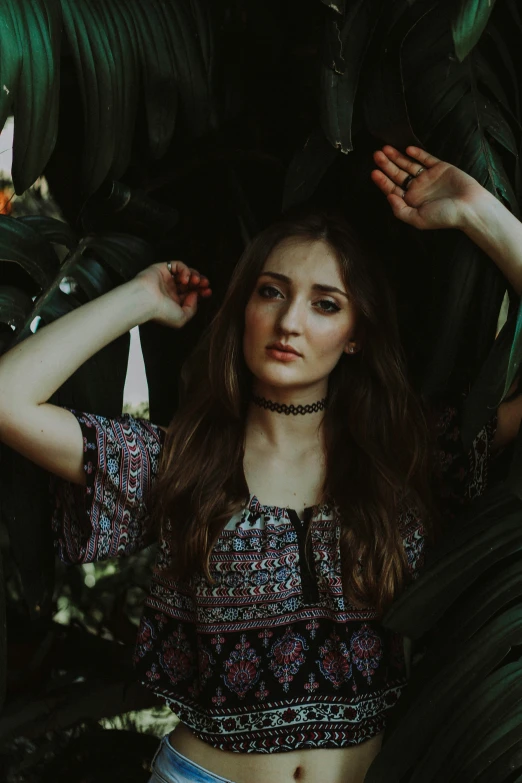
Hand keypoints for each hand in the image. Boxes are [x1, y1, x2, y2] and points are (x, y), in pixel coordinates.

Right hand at [133, 260, 211, 328]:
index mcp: (174, 302)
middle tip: (205, 284)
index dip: (202, 292)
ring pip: (185, 273)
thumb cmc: (161, 312)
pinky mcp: (162, 268)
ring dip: (194, 275)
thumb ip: (192, 308)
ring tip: (196, 281)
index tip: (208, 292)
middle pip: (190, 283)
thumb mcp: (182, 318)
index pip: (191, 294)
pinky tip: (184, 278)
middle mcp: (170, 290)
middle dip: (200, 282)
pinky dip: (184, 270)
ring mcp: (166, 279)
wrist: (146, 300)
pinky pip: (177, 265)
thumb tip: (195, 294)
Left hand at [371, 145, 485, 230]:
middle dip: (386, 165)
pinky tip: (407, 149)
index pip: (392, 189)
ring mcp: (428, 177)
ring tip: (385, 149)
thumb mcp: (417, 219)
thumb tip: (388, 196)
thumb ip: (400, 210)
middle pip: (398, 174)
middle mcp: (418, 189)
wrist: (470, 207)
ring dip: (397, 157)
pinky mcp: (440, 168)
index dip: (382, 181)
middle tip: (376, 155)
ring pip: (409, 165)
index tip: (373, 172)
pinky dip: (417, 153)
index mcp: (411, 202)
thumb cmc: (445, 216)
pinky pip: (426, 158)